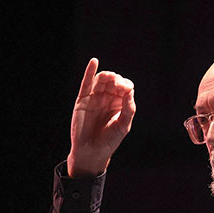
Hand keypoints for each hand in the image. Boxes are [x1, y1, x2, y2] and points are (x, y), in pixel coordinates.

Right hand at [68, 58, 135, 176]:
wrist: (91, 150)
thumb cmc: (109, 140)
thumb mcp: (123, 125)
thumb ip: (128, 109)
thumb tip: (130, 90)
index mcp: (120, 104)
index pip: (125, 88)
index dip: (126, 85)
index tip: (125, 90)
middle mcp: (108, 99)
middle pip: (113, 81)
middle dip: (117, 80)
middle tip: (118, 86)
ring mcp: (95, 98)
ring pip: (101, 80)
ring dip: (106, 76)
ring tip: (109, 78)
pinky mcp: (83, 100)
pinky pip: (86, 83)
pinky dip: (90, 71)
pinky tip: (94, 62)